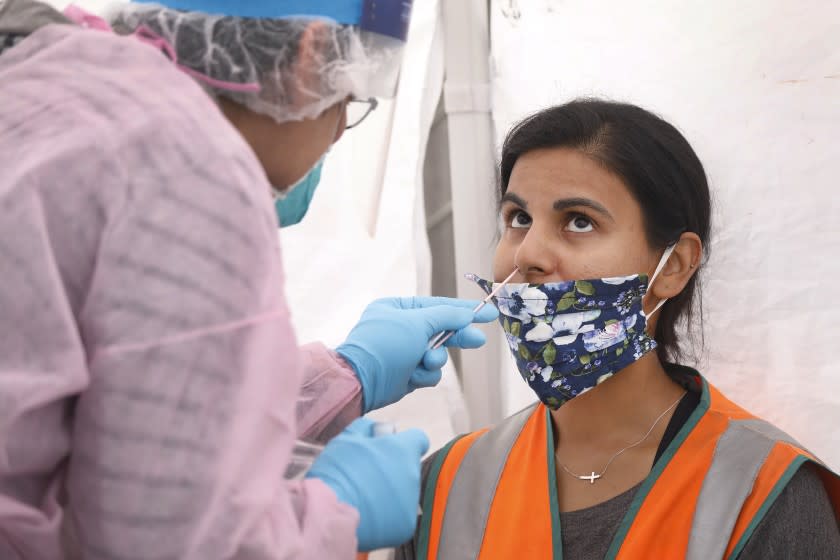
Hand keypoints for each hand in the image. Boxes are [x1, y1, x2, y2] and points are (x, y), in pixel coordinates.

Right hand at [306, 418, 428, 550]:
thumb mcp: (348, 438)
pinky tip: (366, 513)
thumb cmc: (338, 470)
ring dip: (388, 492)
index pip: (418, 439)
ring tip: (362, 497)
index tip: (388, 449)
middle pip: (408, 468)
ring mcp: (411, 501)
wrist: (328, 512)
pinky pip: (398, 515)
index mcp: (403, 449)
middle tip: (366, 475)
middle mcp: (413, 474)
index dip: (403, 442)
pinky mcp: (405, 525)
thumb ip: (368, 428)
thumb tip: (378, 430)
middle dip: (391, 469)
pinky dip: (385, 515)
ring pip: (403, 492)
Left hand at [336, 297, 498, 411]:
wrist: (361, 382)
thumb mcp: (417, 323)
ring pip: (437, 354)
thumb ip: (446, 316)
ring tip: (425, 362)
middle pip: (440, 330)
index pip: (437, 305)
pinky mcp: (405, 373)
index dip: (464, 309)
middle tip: (478, 341)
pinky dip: (423, 375)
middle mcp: (400, 328)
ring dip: (434, 360)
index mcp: (397, 308)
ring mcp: (403, 352)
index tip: (488, 313)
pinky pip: (428, 372)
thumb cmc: (384, 346)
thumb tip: (467, 313)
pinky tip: (412, 377)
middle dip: (456, 338)